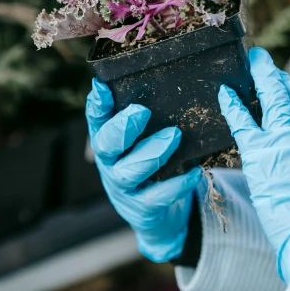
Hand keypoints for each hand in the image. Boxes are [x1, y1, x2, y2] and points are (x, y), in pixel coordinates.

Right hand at [85, 78, 201, 262]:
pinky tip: (194, 171)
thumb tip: (156, 77)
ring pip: (130, 171)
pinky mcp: (142, 208)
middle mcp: (109, 162)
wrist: (155, 213)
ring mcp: (123, 187)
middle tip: (142, 111)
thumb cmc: (148, 160)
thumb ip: (138, 112)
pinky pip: (157, 197)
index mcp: (107, 140)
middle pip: (105, 145)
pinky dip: (176, 184)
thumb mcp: (139, 137)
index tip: (102, 86)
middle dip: (122, 127)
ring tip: (174, 135)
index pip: (96, 119)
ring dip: (152, 152)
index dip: (97, 104)